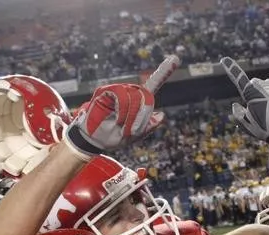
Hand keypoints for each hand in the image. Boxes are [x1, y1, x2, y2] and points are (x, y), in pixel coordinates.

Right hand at [63, 56, 178, 158]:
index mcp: (136, 102)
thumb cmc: (112, 138)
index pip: (152, 85)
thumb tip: (162, 115)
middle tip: (134, 130)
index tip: (175, 59)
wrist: (93, 141)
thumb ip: (148, 126)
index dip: (163, 73)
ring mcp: (117, 90)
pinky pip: (122, 95)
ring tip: (123, 127)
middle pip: (146, 94)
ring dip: (132, 115)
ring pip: (135, 95)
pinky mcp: (106, 90)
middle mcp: (128, 93)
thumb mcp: (134, 135)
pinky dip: (123, 110)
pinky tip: (118, 119)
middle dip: (143, 114)